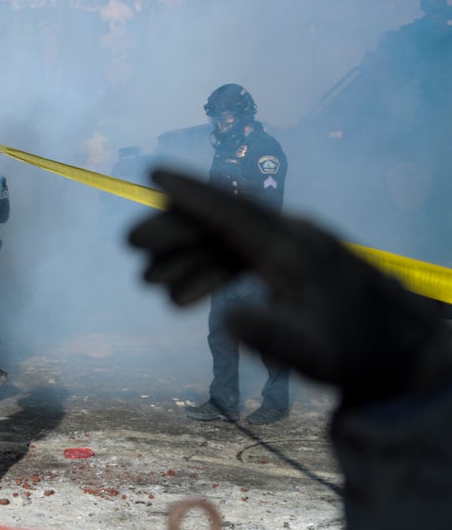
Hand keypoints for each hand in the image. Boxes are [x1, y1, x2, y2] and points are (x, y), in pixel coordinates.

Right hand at [129, 169, 451, 403]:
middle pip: (221, 222)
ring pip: (226, 240)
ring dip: (186, 258)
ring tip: (148, 284)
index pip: (232, 211)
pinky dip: (207, 271)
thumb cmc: (354, 351)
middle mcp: (290, 238)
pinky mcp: (290, 263)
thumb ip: (269, 336)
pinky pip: (238, 255)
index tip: (152, 174)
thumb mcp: (312, 354)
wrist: (400, 351)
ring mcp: (290, 248)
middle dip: (173, 230)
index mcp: (293, 250)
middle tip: (130, 245)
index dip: (190, 192)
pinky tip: (182, 297)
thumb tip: (228, 318)